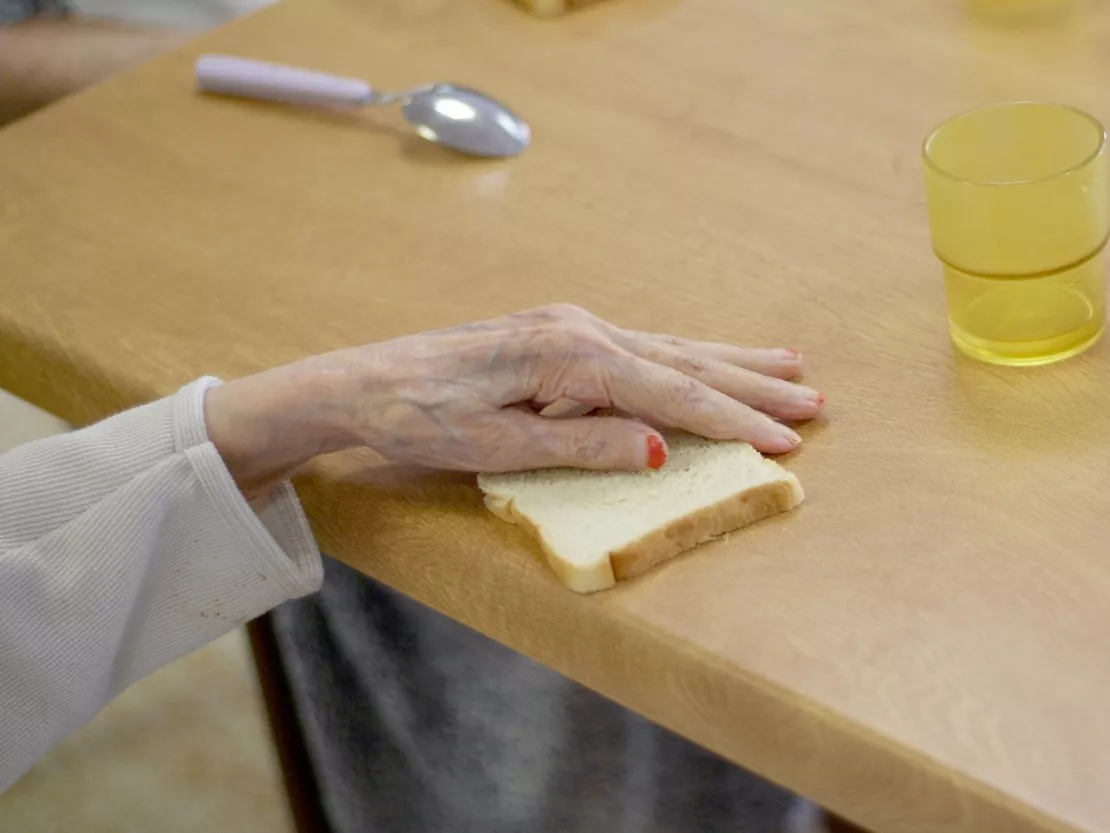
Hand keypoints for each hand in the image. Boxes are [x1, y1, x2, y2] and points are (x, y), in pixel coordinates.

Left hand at [205, 305, 824, 496]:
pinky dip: (687, 354)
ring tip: (789, 365)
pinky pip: (644, 345)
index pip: (670, 394)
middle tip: (817, 400)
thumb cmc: (422, 417)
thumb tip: (657, 451)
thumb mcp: (498, 444)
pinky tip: (708, 356)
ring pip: (671, 345)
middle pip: (685, 360)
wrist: (366, 383)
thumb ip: (581, 443)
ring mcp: (572, 327)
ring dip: (732, 361)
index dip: (731, 422)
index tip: (786, 442)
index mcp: (571, 357)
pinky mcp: (561, 335)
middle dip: (753, 385)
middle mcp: (581, 331)